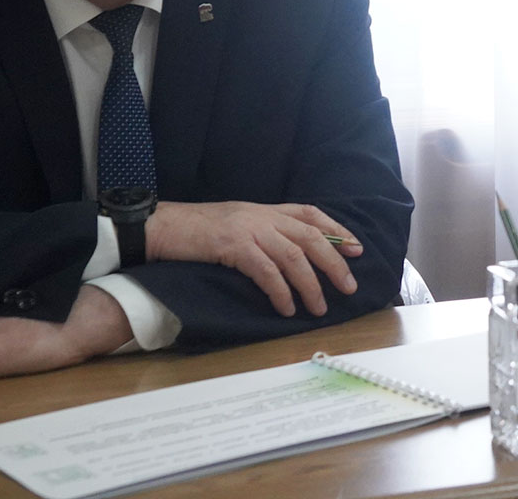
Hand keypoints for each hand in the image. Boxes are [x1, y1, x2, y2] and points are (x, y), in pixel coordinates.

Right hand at [146, 201, 361, 316]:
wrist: (161, 225)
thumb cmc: (196, 229)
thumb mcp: (236, 222)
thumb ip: (262, 231)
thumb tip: (288, 255)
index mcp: (266, 209)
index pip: (311, 214)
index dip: (337, 230)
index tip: (357, 248)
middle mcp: (263, 215)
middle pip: (311, 237)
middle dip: (334, 262)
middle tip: (349, 286)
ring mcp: (249, 229)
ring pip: (293, 256)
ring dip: (310, 285)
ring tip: (319, 308)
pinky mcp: (233, 245)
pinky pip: (266, 271)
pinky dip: (281, 291)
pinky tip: (288, 308)